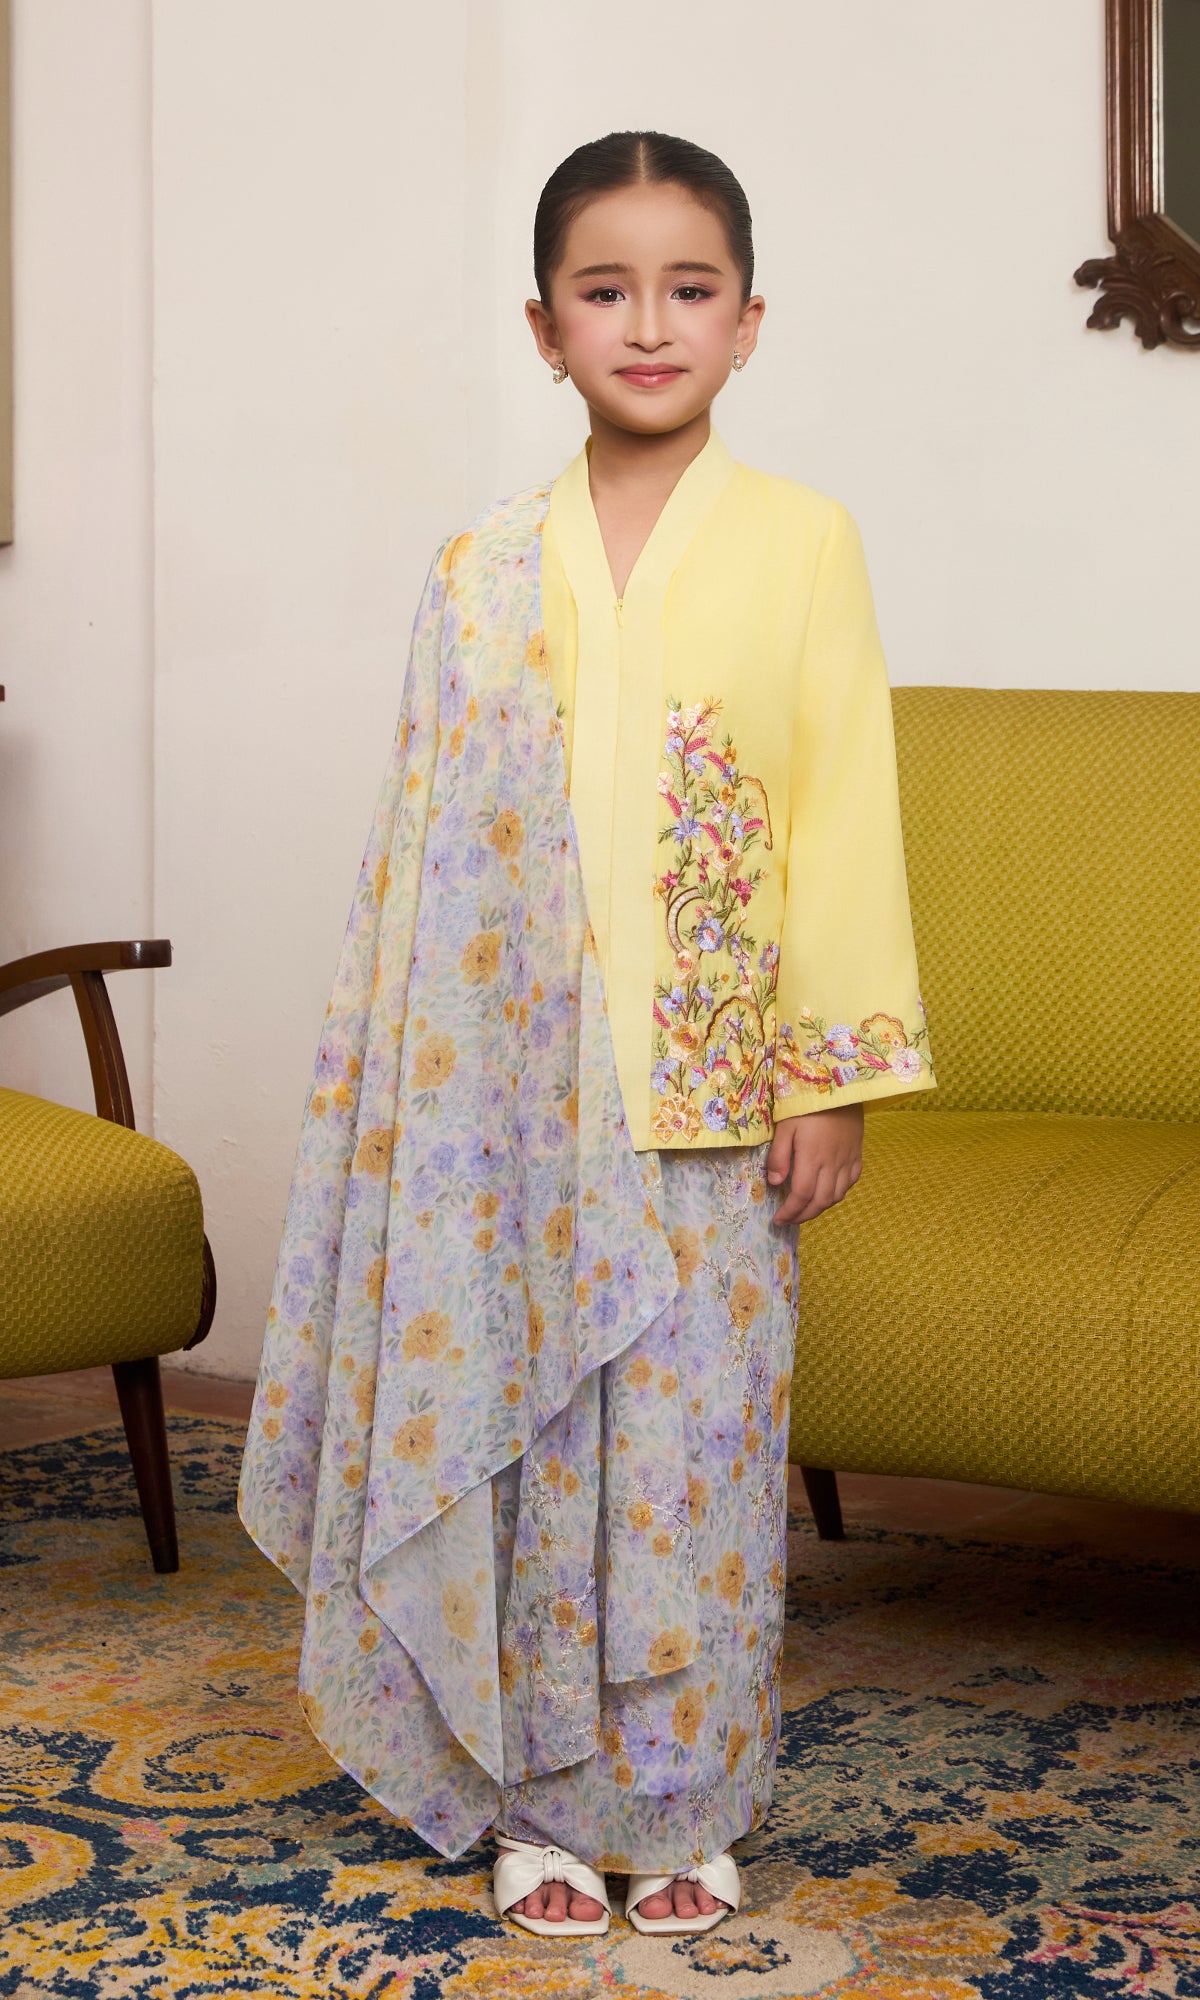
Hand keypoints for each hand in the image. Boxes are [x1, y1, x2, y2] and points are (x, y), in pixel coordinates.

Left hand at [766, 1103, 863, 1225]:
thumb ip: (779, 1156)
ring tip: (805, 1209)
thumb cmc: (807, 1103)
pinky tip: (827, 1192)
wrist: (841, 1087)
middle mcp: (833, 1164)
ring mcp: (848, 1160)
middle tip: (790, 1220)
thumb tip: (775, 1183)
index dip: (790, 1211)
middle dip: (804, 1216)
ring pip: (837, 1196)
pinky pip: (851, 1182)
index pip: (802, 1195)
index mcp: (812, 1158)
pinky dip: (838, 1193)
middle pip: (821, 1202)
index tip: (778, 1219)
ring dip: (820, 1208)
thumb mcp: (786, 1126)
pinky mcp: (857, 1154)